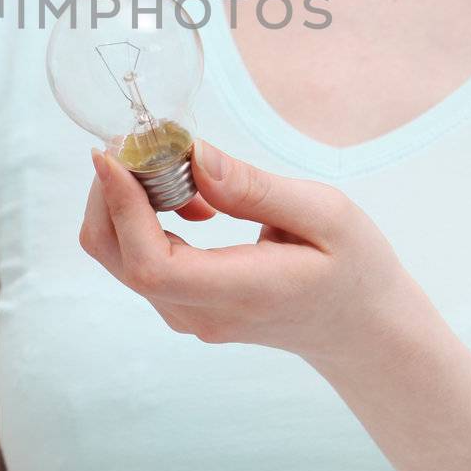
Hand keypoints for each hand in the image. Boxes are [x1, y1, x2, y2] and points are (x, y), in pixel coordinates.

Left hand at [79, 137, 433, 372]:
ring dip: (126, 203)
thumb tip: (195, 156)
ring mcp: (189, 317)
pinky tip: (187, 198)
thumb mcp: (327, 215)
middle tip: (136, 142)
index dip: (121, 207)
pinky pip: (140, 261)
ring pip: (121, 258)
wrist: (361, 328)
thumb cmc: (355, 269)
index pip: (152, 264)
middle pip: (119, 258)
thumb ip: (256, 189)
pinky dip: (142, 219)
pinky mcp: (185, 307)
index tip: (114, 154)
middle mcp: (203, 314)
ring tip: (170, 164)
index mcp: (241, 293)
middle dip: (109, 194)